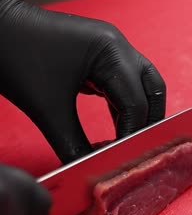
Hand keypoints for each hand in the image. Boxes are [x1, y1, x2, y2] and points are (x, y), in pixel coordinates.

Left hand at [0, 0, 165, 163]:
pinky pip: (122, 82)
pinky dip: (123, 105)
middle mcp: (117, 45)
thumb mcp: (48, 110)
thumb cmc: (16, 59)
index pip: (136, 102)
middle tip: (138, 150)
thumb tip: (90, 169)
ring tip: (127, 142)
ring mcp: (109, 47)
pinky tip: (115, 126)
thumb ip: (74, 145)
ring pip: (141, 85)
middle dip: (148, 122)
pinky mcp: (98, 54)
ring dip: (137, 114)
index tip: (122, 158)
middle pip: (152, 89)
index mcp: (110, 51)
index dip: (131, 134)